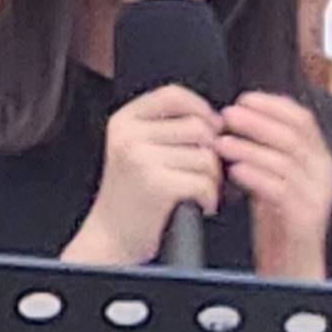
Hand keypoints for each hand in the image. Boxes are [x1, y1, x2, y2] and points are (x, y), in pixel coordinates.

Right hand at [66, 85, 224, 266]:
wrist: (112, 237)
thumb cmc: (133, 195)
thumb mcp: (139, 149)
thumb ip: (169, 126)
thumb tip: (219, 119)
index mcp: (124, 122)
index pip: (172, 95)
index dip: (200, 108)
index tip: (211, 126)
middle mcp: (128, 136)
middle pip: (197, 126)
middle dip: (211, 152)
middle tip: (201, 173)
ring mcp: (139, 159)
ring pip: (206, 156)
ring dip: (212, 178)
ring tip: (196, 190)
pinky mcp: (155, 184)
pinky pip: (204, 181)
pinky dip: (209, 197)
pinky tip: (197, 204)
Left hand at [220, 90, 331, 282]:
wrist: (291, 268)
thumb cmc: (276, 223)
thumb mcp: (273, 178)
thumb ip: (264, 151)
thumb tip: (239, 117)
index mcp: (317, 160)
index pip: (303, 121)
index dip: (274, 105)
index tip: (244, 98)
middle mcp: (322, 174)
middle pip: (294, 136)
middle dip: (259, 121)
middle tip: (227, 114)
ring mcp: (316, 196)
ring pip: (286, 161)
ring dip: (251, 148)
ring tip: (221, 143)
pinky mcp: (304, 218)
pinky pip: (281, 191)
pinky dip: (256, 177)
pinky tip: (234, 171)